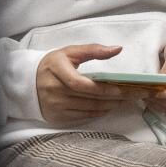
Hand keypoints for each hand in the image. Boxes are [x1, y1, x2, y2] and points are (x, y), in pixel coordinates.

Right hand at [35, 45, 151, 124]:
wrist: (28, 82)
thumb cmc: (54, 64)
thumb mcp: (70, 52)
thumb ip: (93, 50)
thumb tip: (117, 49)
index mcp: (57, 70)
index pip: (82, 84)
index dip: (104, 88)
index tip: (124, 89)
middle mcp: (54, 90)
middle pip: (91, 98)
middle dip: (117, 97)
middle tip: (137, 95)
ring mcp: (55, 106)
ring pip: (90, 109)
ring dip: (111, 106)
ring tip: (128, 100)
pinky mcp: (57, 117)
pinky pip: (84, 116)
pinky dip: (100, 112)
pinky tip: (111, 106)